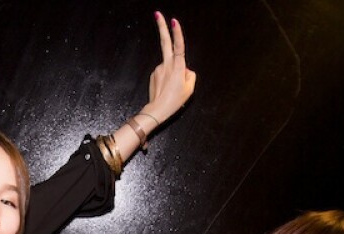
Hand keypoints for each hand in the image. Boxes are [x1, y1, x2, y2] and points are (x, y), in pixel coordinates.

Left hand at [145, 11, 196, 125]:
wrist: (157, 110)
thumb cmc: (175, 100)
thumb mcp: (190, 88)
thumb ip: (190, 74)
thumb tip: (185, 69)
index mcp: (177, 67)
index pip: (178, 46)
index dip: (177, 33)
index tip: (174, 20)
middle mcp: (166, 64)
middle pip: (164, 42)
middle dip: (161, 27)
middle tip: (157, 13)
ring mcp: (158, 68)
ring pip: (169, 66)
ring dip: (172, 73)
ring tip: (172, 89)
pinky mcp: (153, 74)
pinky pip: (164, 73)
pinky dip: (167, 78)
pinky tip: (166, 88)